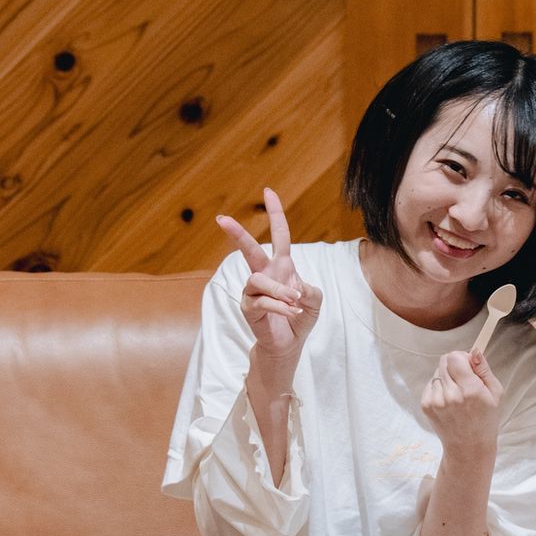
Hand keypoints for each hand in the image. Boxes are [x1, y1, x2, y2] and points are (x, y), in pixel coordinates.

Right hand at [217, 188, 321, 363]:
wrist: (289, 343)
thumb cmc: (300, 317)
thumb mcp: (314, 301)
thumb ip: (311, 290)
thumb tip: (295, 288)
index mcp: (282, 266)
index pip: (279, 235)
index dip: (275, 214)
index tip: (269, 192)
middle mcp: (265, 274)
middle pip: (250, 250)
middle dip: (237, 234)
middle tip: (221, 219)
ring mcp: (253, 291)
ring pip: (260, 281)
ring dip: (280, 291)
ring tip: (295, 303)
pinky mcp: (249, 308)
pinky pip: (263, 302)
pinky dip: (281, 308)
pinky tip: (292, 314)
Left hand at [421, 349, 503, 457]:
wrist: (469, 446)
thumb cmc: (486, 419)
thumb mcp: (495, 393)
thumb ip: (484, 370)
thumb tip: (474, 351)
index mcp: (470, 390)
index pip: (455, 357)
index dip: (462, 357)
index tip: (468, 366)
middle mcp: (450, 395)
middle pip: (444, 361)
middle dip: (455, 366)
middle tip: (464, 380)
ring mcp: (436, 401)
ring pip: (437, 372)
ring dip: (446, 378)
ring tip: (457, 394)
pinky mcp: (426, 405)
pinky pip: (430, 385)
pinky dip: (439, 389)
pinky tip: (449, 401)